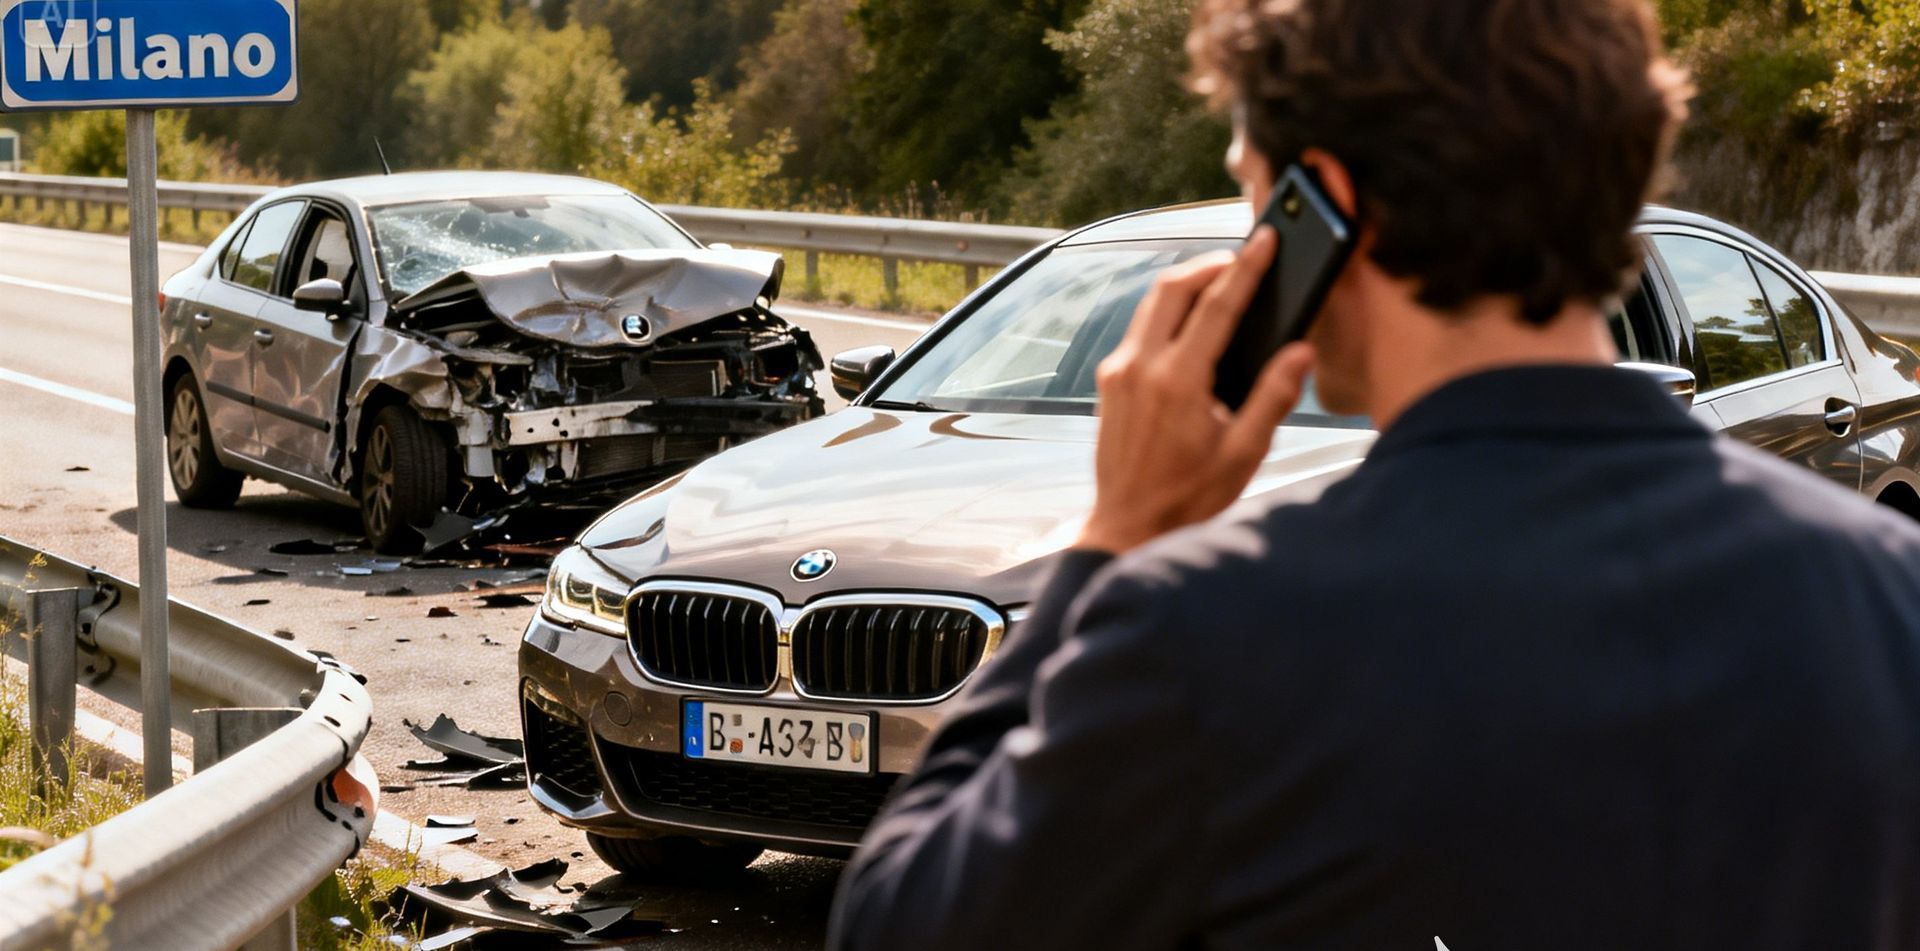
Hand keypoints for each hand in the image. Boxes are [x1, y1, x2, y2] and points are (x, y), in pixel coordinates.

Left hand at [1075, 227, 1316, 554]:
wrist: (1128, 526)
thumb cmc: (1187, 497)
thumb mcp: (1244, 453)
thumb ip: (1274, 397)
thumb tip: (1300, 352)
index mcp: (1178, 381)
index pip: (1217, 305)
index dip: (1246, 267)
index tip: (1265, 241)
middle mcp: (1140, 367)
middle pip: (1173, 288)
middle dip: (1209, 265)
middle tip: (1241, 259)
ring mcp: (1118, 372)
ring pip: (1150, 304)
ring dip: (1185, 286)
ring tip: (1219, 284)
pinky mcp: (1108, 382)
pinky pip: (1138, 330)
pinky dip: (1166, 313)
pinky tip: (1189, 326)